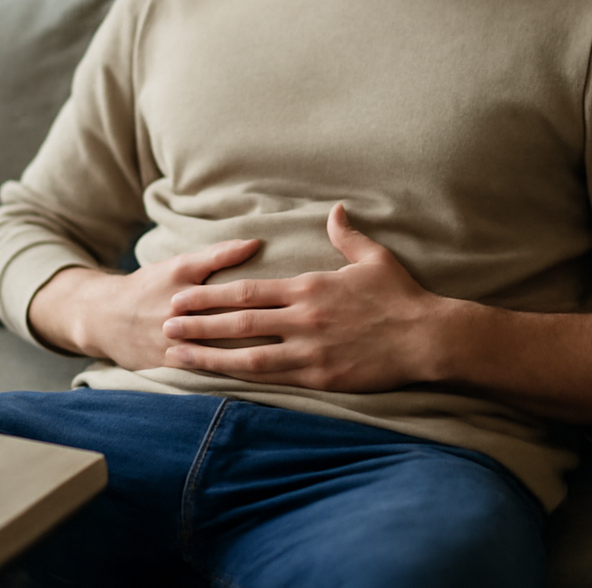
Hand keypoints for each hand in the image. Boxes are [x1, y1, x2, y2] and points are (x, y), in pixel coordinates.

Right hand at [27, 237, 261, 370]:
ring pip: (213, 345)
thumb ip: (217, 256)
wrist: (104, 318)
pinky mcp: (167, 363)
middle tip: (291, 324)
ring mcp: (170, 337)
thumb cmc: (152, 286)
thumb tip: (256, 243)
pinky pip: (202, 370)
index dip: (242, 271)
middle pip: (219, 313)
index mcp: (178, 276)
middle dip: (255, 321)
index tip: (271, 269)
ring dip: (245, 351)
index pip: (211, 269)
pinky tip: (255, 381)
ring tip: (281, 355)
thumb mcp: (177, 265)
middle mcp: (174, 306)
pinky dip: (227, 373)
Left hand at [160, 204, 444, 392]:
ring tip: (177, 357)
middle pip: (238, 321)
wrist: (427, 338)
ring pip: (247, 353)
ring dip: (209, 355)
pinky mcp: (321, 376)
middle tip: (164, 325)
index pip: (247, 291)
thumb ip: (346, 235)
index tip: (184, 297)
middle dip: (198, 324)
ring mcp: (309, 349)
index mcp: (308, 287)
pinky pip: (274, 378)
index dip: (211, 295)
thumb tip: (336, 210)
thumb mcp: (373, 258)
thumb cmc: (402, 297)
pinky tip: (221, 381)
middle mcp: (302, 318)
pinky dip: (243, 378)